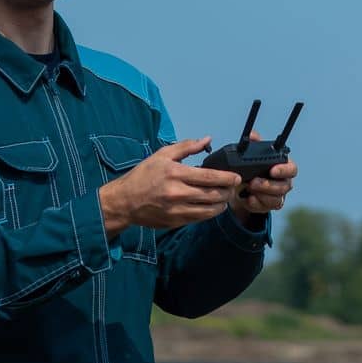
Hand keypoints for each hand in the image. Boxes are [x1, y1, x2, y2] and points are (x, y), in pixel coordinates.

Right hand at [99, 137, 240, 234]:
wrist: (125, 201)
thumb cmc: (144, 175)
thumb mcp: (163, 154)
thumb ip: (187, 147)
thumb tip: (207, 140)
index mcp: (176, 174)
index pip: (208, 177)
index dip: (226, 178)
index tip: (237, 177)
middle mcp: (178, 194)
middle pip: (212, 195)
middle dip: (227, 191)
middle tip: (234, 187)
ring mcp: (177, 210)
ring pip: (208, 211)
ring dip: (221, 205)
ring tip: (226, 198)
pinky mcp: (175, 222)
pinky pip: (198, 219)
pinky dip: (209, 213)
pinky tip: (212, 207)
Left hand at [230, 132, 297, 223]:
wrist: (244, 184)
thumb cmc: (253, 165)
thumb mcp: (253, 153)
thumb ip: (254, 143)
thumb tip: (253, 136)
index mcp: (284, 166)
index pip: (292, 169)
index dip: (284, 170)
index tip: (272, 170)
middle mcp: (285, 182)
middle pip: (284, 186)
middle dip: (268, 185)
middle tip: (253, 182)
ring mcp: (279, 196)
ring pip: (277, 199)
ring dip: (262, 195)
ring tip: (248, 189)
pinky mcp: (270, 206)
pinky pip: (267, 208)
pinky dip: (256, 204)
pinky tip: (248, 199)